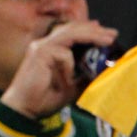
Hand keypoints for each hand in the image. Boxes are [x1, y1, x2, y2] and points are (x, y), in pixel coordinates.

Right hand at [0, 20, 118, 118]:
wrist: (24, 107)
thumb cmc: (44, 98)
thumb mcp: (71, 86)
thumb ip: (83, 76)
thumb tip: (102, 70)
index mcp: (49, 49)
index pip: (70, 32)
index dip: (89, 30)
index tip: (107, 34)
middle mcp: (44, 44)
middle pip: (72, 29)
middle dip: (94, 30)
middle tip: (112, 34)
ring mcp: (40, 47)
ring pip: (69, 34)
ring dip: (90, 36)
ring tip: (107, 40)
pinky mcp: (39, 54)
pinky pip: (63, 53)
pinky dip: (71, 65)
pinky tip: (70, 79)